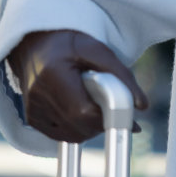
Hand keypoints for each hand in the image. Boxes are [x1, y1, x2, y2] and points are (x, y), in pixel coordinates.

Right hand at [6, 28, 148, 143]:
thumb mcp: (97, 49)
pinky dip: (77, 129)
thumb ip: (121, 75)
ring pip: (71, 135)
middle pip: (78, 126)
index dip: (106, 116)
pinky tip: (83, 111)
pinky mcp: (32, 118)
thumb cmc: (68, 41)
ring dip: (90, 128)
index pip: (83, 110)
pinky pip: (60, 135)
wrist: (34, 40)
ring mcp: (33, 109)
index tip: (123, 115)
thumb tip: (142, 105)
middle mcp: (38, 95)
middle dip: (102, 123)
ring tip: (97, 106)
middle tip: (113, 110)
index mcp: (53, 73)